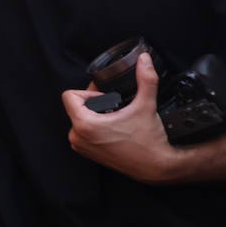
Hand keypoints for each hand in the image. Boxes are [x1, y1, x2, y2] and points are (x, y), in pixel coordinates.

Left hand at [61, 52, 179, 183]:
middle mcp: (77, 137)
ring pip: (79, 118)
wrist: (156, 167)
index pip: (69, 96)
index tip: (106, 95)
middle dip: (93, 102)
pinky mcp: (86, 153)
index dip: (88, 91)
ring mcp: (80, 146)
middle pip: (74, 106)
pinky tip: (113, 126)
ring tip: (114, 116)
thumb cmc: (149, 141)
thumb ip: (145, 79)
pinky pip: (82, 131)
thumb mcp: (146, 105)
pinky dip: (94, 125)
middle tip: (113, 104)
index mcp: (84, 125)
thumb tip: (144, 59)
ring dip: (94, 113)